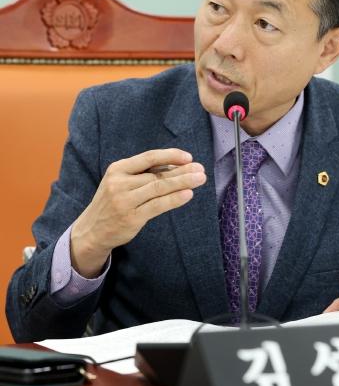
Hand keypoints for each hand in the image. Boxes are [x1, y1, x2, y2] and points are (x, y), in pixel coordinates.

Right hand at [70, 148, 206, 276]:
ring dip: (183, 183)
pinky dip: (174, 199)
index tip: (188, 157)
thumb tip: (177, 166)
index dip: (170, 155)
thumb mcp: (121, 182)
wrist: (91, 230)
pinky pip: (157, 206)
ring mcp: (124, 201)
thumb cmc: (112, 202)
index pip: (149, 157)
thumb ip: (144, 174)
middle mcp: (119, 183)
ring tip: (199, 179)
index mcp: (118, 169)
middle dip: (182, 171)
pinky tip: (188, 195)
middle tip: (201, 169)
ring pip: (159, 188)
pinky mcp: (131, 218)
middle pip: (157, 174)